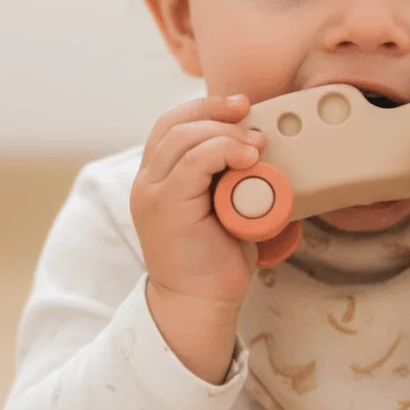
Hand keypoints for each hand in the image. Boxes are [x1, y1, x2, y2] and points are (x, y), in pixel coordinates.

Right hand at [130, 94, 264, 309]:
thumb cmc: (216, 260)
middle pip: (174, 123)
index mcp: (157, 178)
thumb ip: (228, 180)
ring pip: (183, 138)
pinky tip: (248, 156)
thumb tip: (263, 152)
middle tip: (252, 114)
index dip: (204, 107)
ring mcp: (152, 193)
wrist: (199, 303)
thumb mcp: (223, 209)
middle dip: (216, 110)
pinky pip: (193, 162)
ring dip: (225, 132)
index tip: (242, 105)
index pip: (171, 124)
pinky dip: (223, 151)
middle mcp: (147, 181)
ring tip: (257, 143)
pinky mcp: (165, 207)